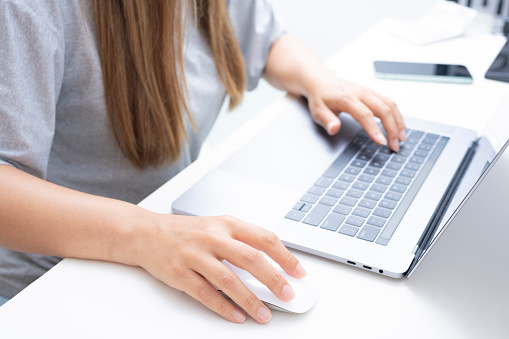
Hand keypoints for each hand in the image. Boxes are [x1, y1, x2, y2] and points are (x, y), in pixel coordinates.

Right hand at [133, 214, 305, 323]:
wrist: (147, 233)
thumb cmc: (187, 232)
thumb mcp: (217, 226)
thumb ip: (242, 241)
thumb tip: (272, 263)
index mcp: (226, 224)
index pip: (264, 238)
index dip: (285, 256)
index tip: (298, 272)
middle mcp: (212, 237)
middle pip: (250, 258)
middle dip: (273, 279)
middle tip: (288, 295)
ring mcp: (195, 255)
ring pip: (229, 279)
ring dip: (250, 300)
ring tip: (264, 314)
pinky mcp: (179, 273)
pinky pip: (205, 293)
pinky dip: (223, 307)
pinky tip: (236, 316)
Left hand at [305, 72, 405, 151]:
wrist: (322, 81)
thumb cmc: (320, 97)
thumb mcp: (318, 111)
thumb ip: (327, 121)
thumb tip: (334, 129)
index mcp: (347, 98)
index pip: (365, 115)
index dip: (375, 129)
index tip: (381, 142)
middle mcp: (361, 93)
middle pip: (384, 109)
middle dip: (392, 129)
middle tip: (395, 145)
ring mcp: (369, 92)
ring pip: (390, 105)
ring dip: (398, 122)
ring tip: (402, 138)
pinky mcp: (373, 93)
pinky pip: (390, 102)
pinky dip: (397, 115)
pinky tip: (399, 126)